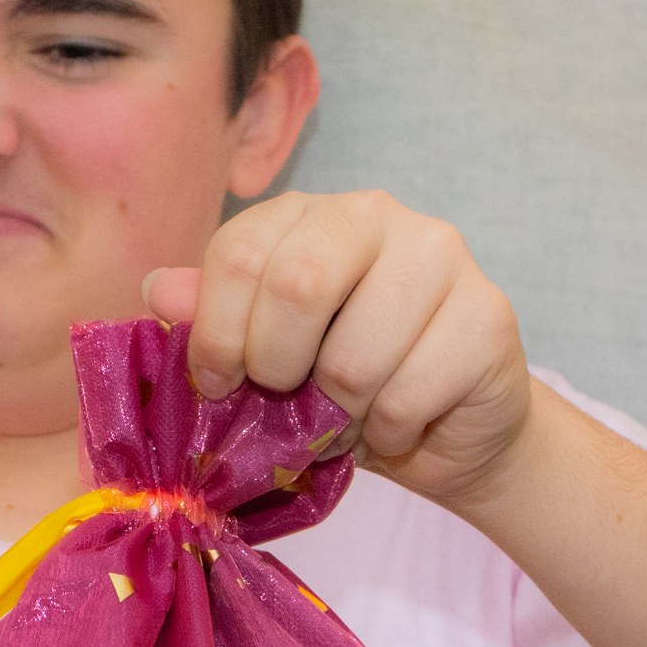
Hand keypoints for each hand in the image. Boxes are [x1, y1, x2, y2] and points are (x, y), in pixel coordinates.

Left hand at [146, 188, 537, 514]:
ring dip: (339, 414)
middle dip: (276, 368)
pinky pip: (406, 397)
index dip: (214, 334)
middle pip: (296, 285)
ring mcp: (441, 256)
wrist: (450, 430)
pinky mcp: (488, 315)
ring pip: (353, 358)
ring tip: (352, 412)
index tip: (219, 383)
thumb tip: (158, 291)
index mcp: (309, 213)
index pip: (238, 253)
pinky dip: (390, 432)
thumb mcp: (264, 354)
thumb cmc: (345, 386)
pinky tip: (403, 420)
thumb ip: (214, 318)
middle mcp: (377, 215)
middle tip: (288, 398)